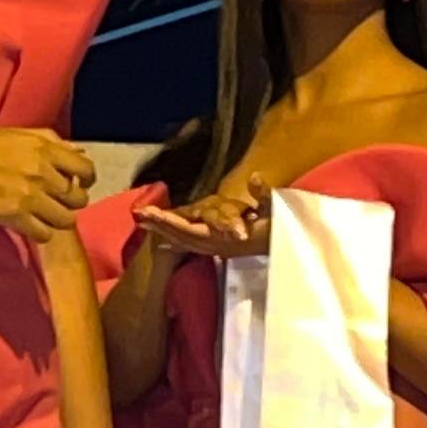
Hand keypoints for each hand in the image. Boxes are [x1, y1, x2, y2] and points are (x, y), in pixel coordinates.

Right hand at [0, 128, 95, 239]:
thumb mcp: (17, 134)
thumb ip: (51, 142)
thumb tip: (79, 153)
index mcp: (44, 148)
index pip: (86, 169)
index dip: (87, 180)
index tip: (79, 184)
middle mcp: (41, 171)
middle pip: (78, 198)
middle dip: (71, 202)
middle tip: (58, 201)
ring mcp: (29, 195)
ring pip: (66, 219)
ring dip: (57, 219)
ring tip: (44, 215)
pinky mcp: (14, 216)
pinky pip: (44, 234)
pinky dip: (40, 232)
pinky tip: (30, 224)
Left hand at [140, 184, 268, 258]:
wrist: (287, 248)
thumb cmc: (280, 227)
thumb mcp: (275, 209)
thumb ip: (264, 195)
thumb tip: (254, 178)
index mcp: (226, 237)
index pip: (191, 229)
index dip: (170, 222)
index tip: (152, 214)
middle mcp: (218, 246)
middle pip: (182, 237)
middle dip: (160, 226)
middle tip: (139, 214)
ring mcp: (217, 249)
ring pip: (184, 242)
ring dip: (164, 232)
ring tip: (144, 221)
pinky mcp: (219, 249)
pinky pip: (192, 246)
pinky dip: (175, 241)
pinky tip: (161, 240)